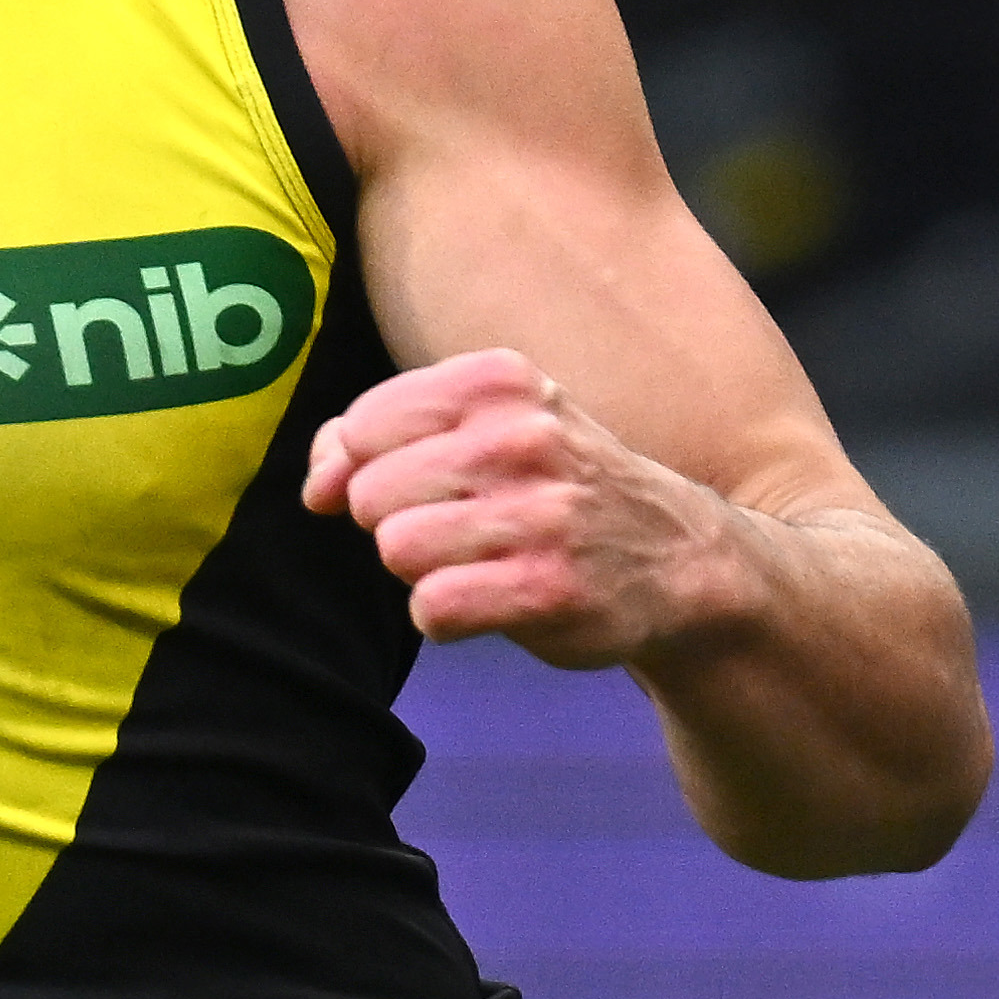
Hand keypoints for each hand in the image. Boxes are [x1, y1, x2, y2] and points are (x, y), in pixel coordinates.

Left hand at [303, 348, 750, 666]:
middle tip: (463, 529)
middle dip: (399, 523)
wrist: (681, 557)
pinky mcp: (550, 588)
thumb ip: (375, 438)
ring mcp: (541, 514)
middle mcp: (522, 437)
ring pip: (397, 550)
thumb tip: (317, 488)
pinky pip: (432, 607)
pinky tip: (492, 602)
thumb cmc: (554, 487)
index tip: (419, 486)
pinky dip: (447, 616)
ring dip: (424, 571)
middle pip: (373, 494)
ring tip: (480, 562)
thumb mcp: (481, 428)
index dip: (368, 469)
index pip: (362, 426)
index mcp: (500, 381)